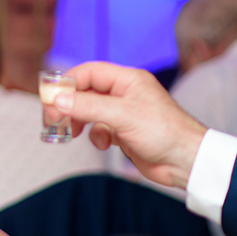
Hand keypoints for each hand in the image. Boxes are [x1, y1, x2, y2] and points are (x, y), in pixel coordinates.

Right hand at [56, 62, 207, 188]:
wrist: (186, 162)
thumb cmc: (163, 132)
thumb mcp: (122, 116)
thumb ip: (88, 106)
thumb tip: (57, 99)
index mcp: (127, 79)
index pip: (88, 73)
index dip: (67, 83)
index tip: (50, 97)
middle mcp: (124, 93)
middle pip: (85, 92)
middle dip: (69, 104)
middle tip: (53, 118)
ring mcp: (123, 113)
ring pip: (89, 111)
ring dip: (79, 121)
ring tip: (71, 132)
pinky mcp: (124, 131)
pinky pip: (99, 128)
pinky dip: (95, 136)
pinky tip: (104, 144)